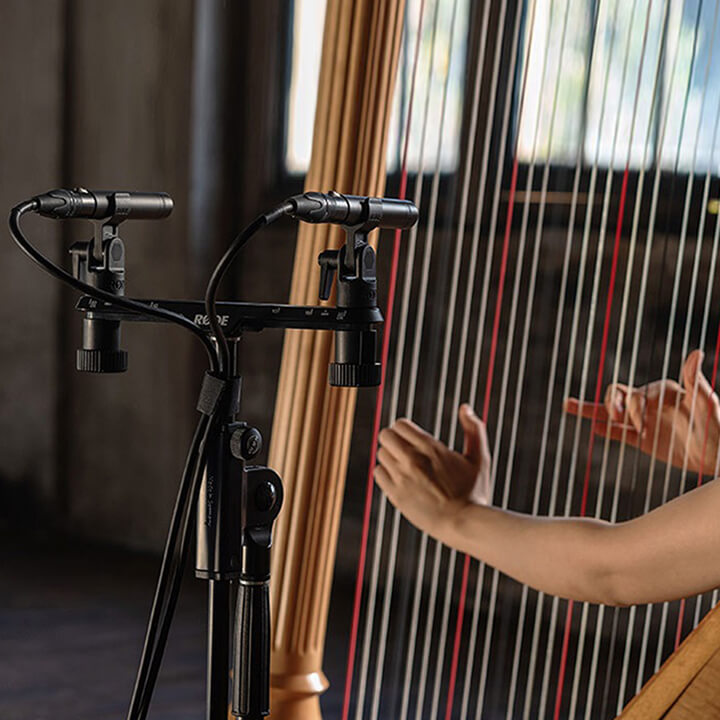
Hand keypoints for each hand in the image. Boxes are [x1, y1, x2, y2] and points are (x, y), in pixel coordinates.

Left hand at [374, 404, 490, 538]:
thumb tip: (465, 407)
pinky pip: (378, 473)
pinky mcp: (395, 495)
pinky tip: (399, 478)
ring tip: (404, 465)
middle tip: (405, 449)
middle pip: (385, 435)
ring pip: (381, 453)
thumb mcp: (479, 458)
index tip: (412, 438)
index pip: (399, 424)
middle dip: (394, 439)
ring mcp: (402, 478)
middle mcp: (412, 460)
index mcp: (430, 448)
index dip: (405, 429)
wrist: (463, 524)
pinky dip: (386, 473)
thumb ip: (474, 429)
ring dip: (390, 456)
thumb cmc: (474, 492)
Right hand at [564, 350, 719, 473]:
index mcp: (663, 392)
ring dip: (590, 408)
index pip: (635, 394)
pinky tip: (592, 428)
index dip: (632, 408)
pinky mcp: (643, 440)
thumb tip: (696, 352)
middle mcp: (650, 404)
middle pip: (619, 397)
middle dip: (611, 405)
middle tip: (616, 418)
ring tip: (567, 404)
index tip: (639, 426)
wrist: (719, 456)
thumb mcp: (706, 404)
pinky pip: (619, 433)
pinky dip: (605, 429)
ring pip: (611, 412)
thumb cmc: (717, 427)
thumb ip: (694, 381)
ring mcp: (645, 422)